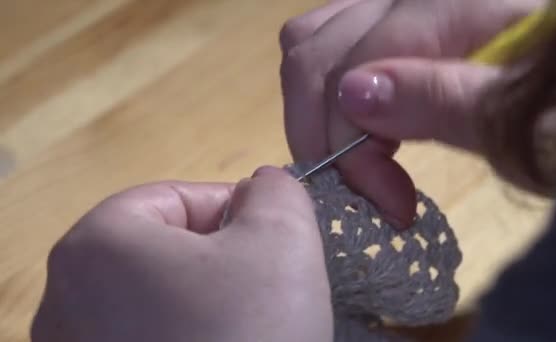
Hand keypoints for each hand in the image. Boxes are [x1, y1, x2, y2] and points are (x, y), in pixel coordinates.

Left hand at [31, 167, 332, 341]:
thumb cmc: (251, 330)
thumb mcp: (282, 238)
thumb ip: (275, 191)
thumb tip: (262, 188)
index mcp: (95, 244)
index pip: (173, 199)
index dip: (232, 211)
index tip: (270, 242)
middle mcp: (64, 301)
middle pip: (159, 252)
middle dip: (220, 260)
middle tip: (264, 288)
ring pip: (154, 301)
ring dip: (206, 303)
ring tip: (247, 329)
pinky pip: (146, 341)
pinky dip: (185, 338)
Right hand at [280, 0, 544, 227]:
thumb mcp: (530, 123)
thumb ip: (444, 99)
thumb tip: (352, 94)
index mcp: (455, 5)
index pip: (354, 65)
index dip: (350, 144)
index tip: (388, 205)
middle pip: (315, 46)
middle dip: (322, 129)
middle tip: (370, 190)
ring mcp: (406, 4)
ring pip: (316, 38)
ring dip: (320, 108)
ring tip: (363, 158)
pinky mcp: (406, 26)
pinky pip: (338, 41)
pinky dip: (333, 88)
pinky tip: (367, 126)